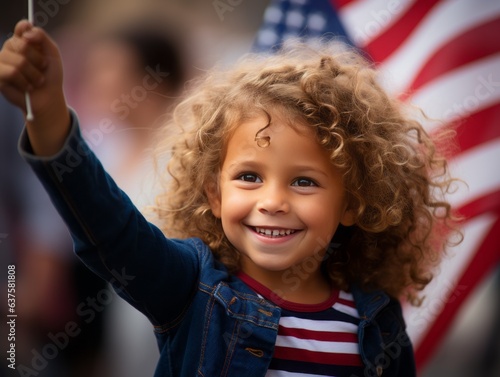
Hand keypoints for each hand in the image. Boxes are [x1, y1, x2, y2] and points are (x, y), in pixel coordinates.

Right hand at [0, 20, 69, 155]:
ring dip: (33, 74)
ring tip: (37, 81)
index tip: (32, 37)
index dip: (24, 28)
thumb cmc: (50, 76)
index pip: (21, 28)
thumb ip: (42, 37)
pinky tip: (27, 87)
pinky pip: (11, 73)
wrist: (48, 98)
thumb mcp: (52, 54)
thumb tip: (27, 27)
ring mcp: (2, 62)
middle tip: (42, 68)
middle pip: (21, 45)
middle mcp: (10, 49)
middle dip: (37, 60)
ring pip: (18, 61)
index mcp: (23, 41)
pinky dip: (25, 82)